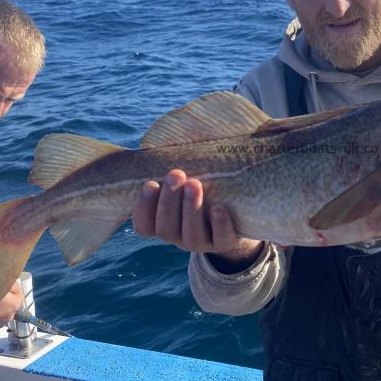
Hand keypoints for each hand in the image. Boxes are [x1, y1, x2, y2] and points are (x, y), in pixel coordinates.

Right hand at [132, 169, 263, 270]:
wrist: (237, 210)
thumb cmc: (202, 183)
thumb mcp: (185, 174)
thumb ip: (171, 163)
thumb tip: (163, 136)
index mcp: (162, 222)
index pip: (143, 224)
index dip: (143, 207)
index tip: (150, 183)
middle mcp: (178, 236)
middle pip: (166, 228)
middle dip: (169, 201)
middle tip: (175, 174)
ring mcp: (201, 242)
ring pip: (190, 236)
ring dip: (191, 209)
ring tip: (194, 184)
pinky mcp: (225, 244)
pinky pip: (221, 240)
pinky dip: (219, 225)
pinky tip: (218, 208)